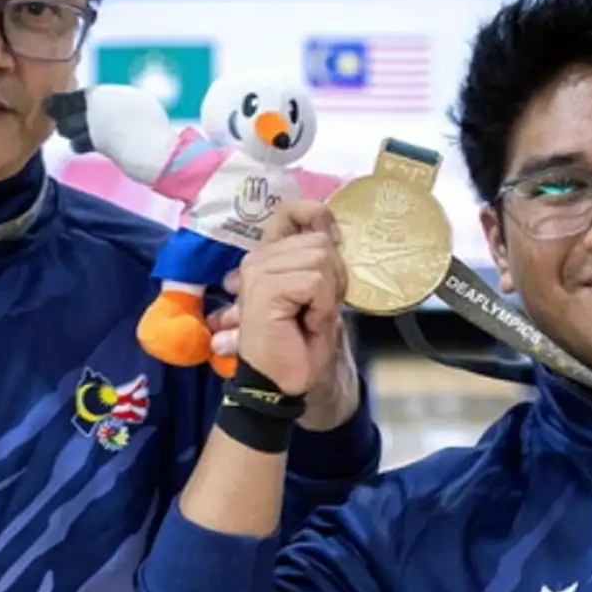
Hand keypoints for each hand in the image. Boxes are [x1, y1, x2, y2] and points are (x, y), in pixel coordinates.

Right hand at [213, 201, 360, 428]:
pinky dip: (321, 307)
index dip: (319, 217)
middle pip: (321, 242)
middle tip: (317, 308)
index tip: (333, 245)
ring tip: (310, 318)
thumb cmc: (301, 343)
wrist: (283, 382)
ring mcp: (258, 272)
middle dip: (333, 278)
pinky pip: (314, 281)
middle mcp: (260, 257)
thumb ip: (321, 258)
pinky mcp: (263, 289)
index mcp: (271, 255)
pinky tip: (307, 325)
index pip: (294, 210)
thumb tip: (334, 230)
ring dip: (327, 296)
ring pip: (321, 260)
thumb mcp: (320, 292)